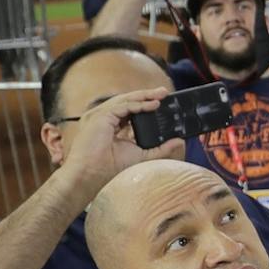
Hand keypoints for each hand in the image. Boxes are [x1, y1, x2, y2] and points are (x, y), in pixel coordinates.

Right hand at [58, 88, 182, 196]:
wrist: (90, 175)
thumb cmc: (109, 168)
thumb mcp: (141, 155)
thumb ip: (160, 148)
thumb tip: (179, 141)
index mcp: (111, 126)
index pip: (129, 110)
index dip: (145, 105)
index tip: (161, 103)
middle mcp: (104, 119)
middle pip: (127, 102)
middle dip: (147, 96)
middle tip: (164, 92)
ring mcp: (100, 116)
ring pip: (125, 100)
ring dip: (144, 96)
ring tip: (161, 94)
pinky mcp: (100, 116)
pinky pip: (123, 106)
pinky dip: (139, 104)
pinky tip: (153, 104)